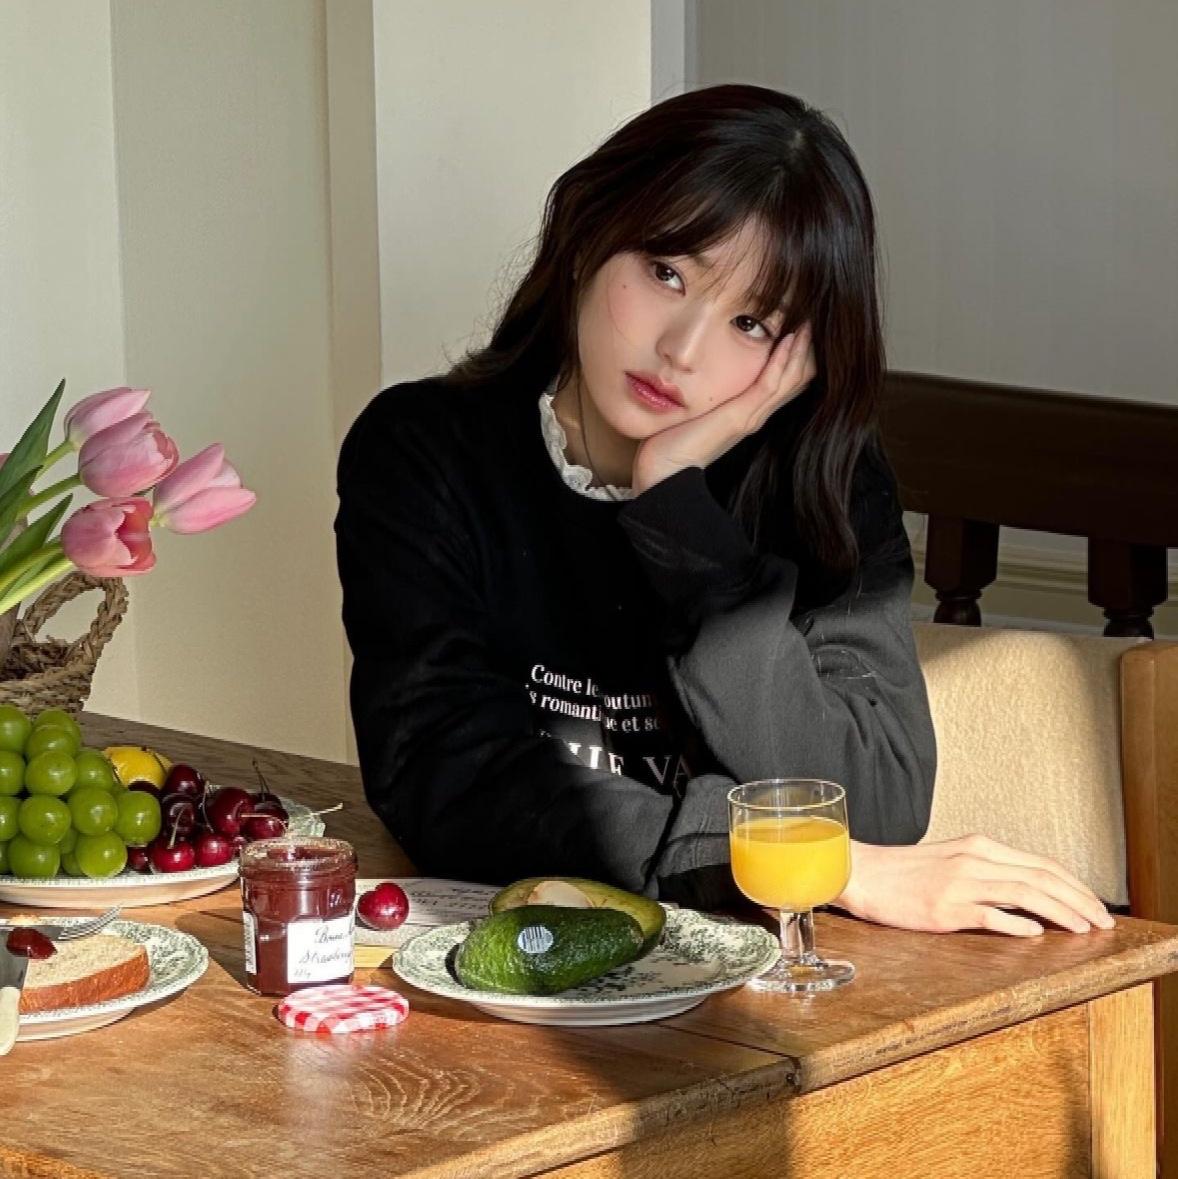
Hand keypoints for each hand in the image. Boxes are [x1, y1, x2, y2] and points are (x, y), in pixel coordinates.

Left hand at [631, 321, 817, 493]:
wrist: (664, 474)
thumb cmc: (672, 444)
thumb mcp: (696, 411)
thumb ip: (705, 396)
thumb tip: (700, 374)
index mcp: (748, 414)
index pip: (783, 382)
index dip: (796, 356)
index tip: (802, 326)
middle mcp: (755, 415)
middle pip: (795, 379)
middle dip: (806, 349)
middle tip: (815, 317)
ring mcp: (751, 417)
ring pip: (789, 379)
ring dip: (800, 349)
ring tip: (809, 321)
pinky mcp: (741, 418)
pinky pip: (769, 385)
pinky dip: (781, 360)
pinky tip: (790, 339)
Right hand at [832, 835, 1115, 936]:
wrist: (861, 872)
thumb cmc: (904, 872)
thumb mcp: (950, 860)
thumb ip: (987, 872)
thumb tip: (1025, 896)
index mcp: (978, 846)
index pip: (1041, 863)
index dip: (1074, 885)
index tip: (1095, 904)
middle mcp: (974, 859)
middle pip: (1041, 877)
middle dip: (1080, 900)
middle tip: (1104, 921)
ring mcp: (960, 883)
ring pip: (1025, 893)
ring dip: (1062, 912)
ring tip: (1085, 929)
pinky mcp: (945, 908)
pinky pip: (990, 914)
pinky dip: (1018, 923)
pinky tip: (1037, 933)